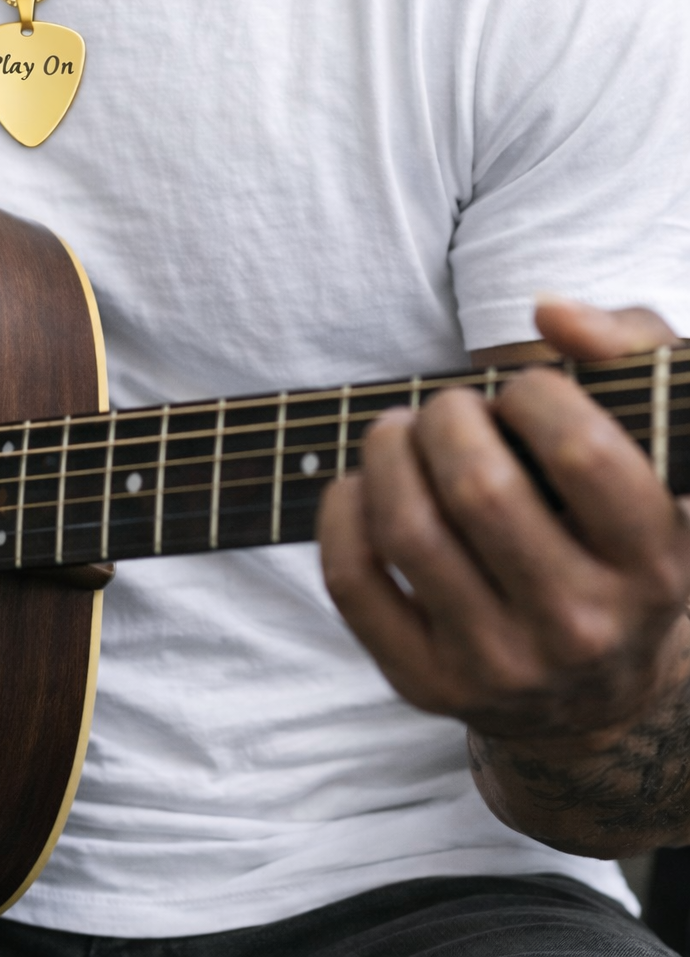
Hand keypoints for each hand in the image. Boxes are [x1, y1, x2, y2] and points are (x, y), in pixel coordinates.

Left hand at [318, 301, 689, 852]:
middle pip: (480, 488)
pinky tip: (363, 483)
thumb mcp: (661, 434)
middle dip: (448, 416)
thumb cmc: (620, 520)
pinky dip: (342, 509)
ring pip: (409, 530)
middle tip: (453, 409)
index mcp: (655, 565)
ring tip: (401, 431)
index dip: (535, 394)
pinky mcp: (427, 684)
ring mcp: (501, 667)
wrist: (599, 687)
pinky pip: (354, 579)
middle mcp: (583, 628)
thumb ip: (629, 345)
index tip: (524, 392)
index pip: (582, 453)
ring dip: (387, 450)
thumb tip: (549, 313)